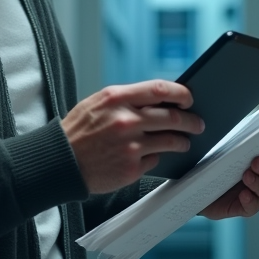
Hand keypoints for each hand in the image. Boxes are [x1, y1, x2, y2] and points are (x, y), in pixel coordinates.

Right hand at [61, 80, 204, 194]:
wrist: (60, 162)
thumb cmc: (79, 131)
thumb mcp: (98, 103)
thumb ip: (127, 99)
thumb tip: (159, 100)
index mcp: (117, 98)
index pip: (160, 89)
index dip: (181, 94)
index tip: (189, 99)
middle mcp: (125, 120)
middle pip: (172, 117)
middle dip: (191, 121)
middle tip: (198, 124)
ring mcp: (130, 146)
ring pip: (170, 141)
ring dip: (182, 141)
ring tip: (185, 142)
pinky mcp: (131, 168)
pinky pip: (155, 160)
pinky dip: (156, 157)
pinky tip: (152, 156)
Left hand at [198, 144, 258, 219]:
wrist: (197, 189)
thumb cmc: (215, 166)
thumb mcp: (224, 152)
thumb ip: (237, 144)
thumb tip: (245, 131)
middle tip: (256, 162)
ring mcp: (256, 194)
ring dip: (258, 182)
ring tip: (246, 176)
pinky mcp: (245, 208)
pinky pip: (252, 207)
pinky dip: (250, 200)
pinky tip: (243, 195)